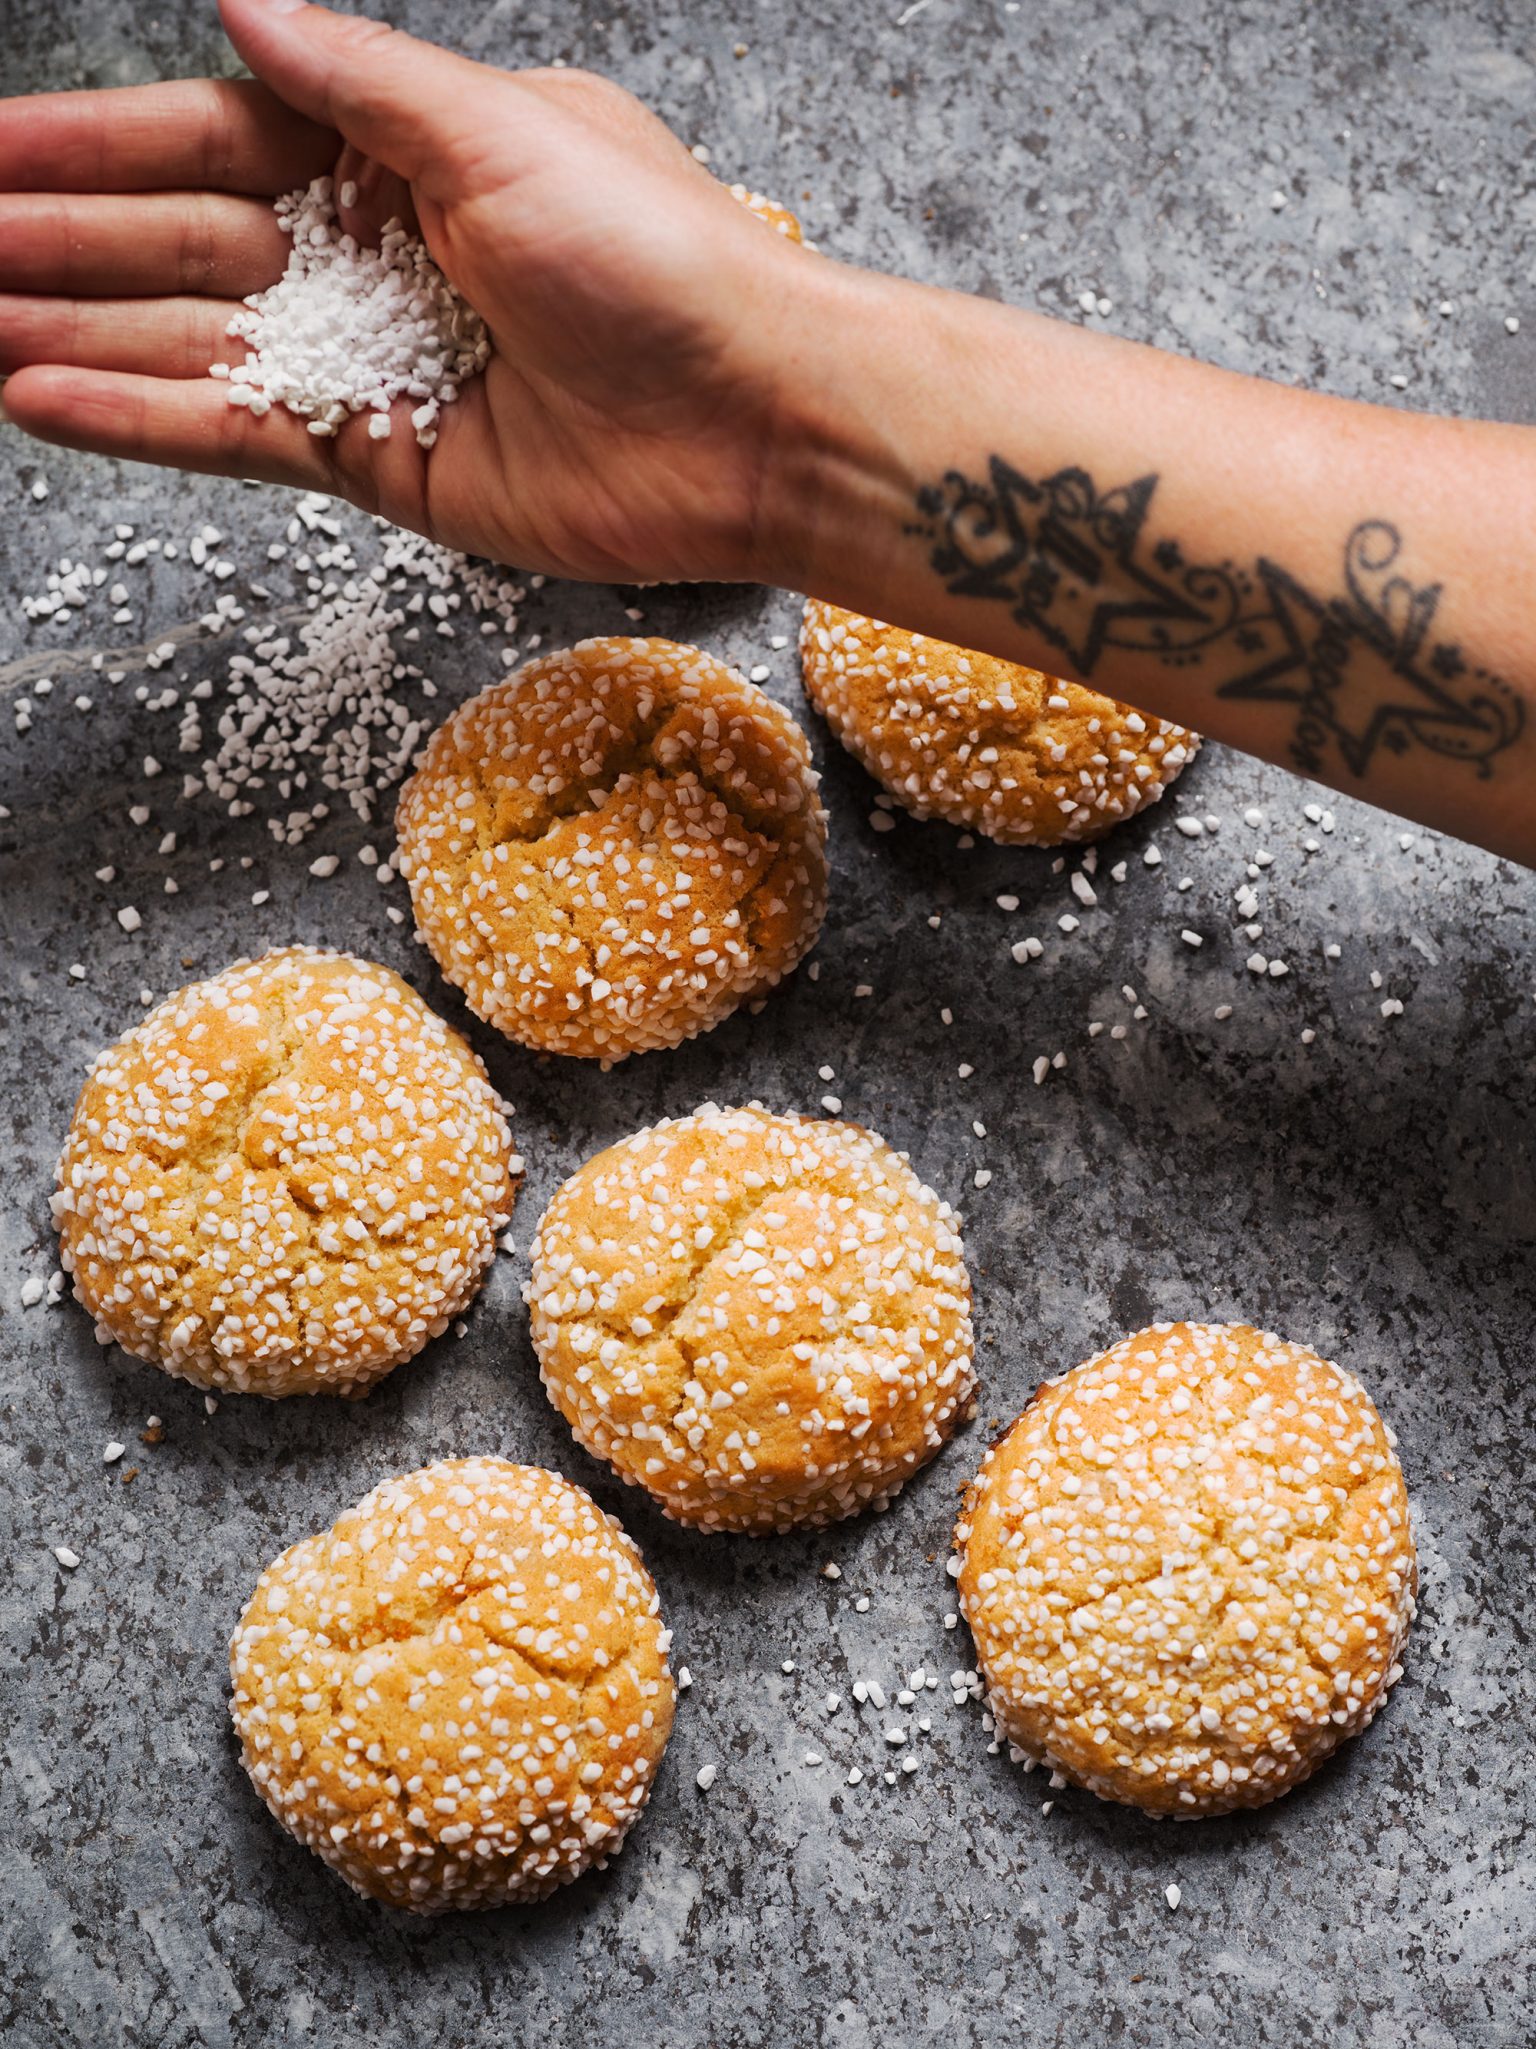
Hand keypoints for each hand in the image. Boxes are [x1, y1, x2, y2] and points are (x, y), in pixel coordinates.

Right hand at [0, 0, 822, 582]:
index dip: (96, 146)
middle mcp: (377, 254)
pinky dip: (144, 422)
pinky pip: (242, 437)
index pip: (214, 137)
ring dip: (76, 337)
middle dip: (60, 245)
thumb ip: (357, 80)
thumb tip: (238, 7)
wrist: (753, 420)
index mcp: (403, 153)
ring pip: (195, 345)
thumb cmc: (660, 261)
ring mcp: (375, 364)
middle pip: (182, 243)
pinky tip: (43, 401)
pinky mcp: (386, 463)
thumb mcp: (500, 132)